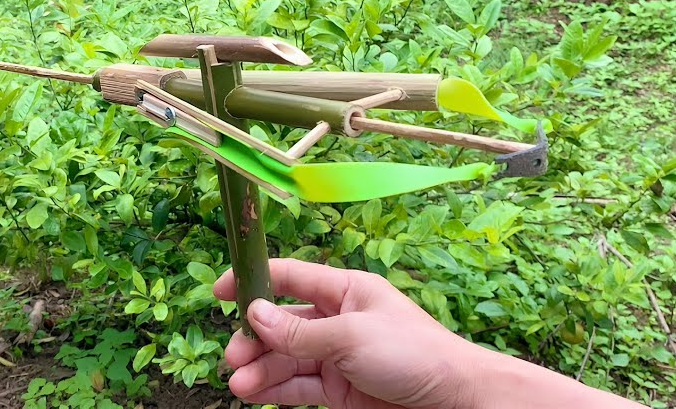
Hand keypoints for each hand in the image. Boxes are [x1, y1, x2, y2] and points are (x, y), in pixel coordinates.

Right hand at [213, 258, 477, 408]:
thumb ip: (300, 331)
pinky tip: (254, 394)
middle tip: (234, 356)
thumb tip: (254, 314)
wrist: (456, 402)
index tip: (220, 292)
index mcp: (346, 291)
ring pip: (286, 359)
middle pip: (282, 324)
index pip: (291, 278)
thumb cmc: (415, 354)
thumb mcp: (351, 336)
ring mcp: (337, 358)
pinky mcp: (339, 391)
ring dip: (260, 369)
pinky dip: (275, 391)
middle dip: (254, 338)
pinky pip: (298, 387)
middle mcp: (338, 320)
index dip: (255, 282)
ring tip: (239, 385)